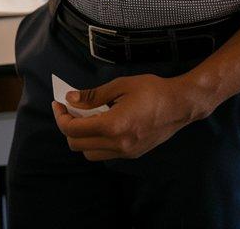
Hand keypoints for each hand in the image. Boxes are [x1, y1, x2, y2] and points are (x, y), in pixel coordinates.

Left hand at [52, 73, 197, 160]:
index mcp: (113, 125)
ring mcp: (126, 152)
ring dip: (82, 137)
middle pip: (77, 145)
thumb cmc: (153, 90)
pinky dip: (96, 141)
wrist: (181, 105)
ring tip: (86, 116)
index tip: (58, 104)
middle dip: (68, 127)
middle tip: (69, 109)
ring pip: (90, 153)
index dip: (61, 117)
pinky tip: (103, 122)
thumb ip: (94, 95)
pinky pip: (105, 153)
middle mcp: (118, 144)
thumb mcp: (121, 85)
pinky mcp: (132, 154)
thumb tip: (71, 99)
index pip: (74, 130)